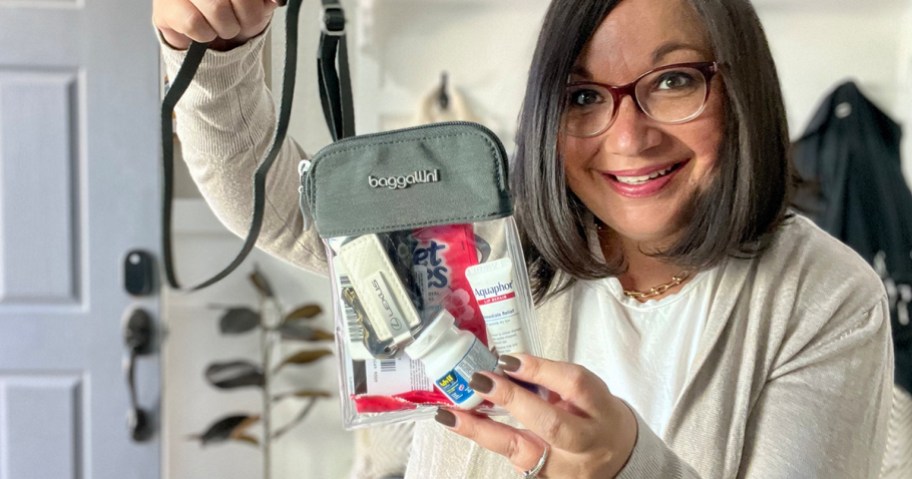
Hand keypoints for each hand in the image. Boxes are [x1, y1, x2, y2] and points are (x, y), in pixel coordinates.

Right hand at [153, 0, 278, 50]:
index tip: (257, 10)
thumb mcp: (259, 3)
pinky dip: (206, 35)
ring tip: (222, 26)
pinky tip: (204, 30)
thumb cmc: (234, 12)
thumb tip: (275, 0)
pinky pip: (195, 24)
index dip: (252, 5)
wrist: (206, 35)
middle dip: (247, 17)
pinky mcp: (165, 7)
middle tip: (241, 22)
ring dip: (226, 28)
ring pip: (216, 8)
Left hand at [435, 354, 637, 477]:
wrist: (619, 459)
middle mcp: (586, 442)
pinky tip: (461, 425)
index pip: (574, 385)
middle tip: (479, 381)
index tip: (509, 359)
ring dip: (481, 430)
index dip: (541, 370)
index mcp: (600, 409)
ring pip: (522, 451)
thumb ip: (553, 380)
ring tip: (450, 414)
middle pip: (551, 423)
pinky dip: (486, 440)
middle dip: (512, 400)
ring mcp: (565, 467)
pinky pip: (513, 460)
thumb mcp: (586, 392)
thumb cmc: (595, 416)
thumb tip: (507, 365)